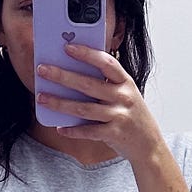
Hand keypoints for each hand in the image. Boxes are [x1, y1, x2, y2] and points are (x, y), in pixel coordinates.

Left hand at [36, 42, 163, 162]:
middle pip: (88, 84)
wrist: (149, 144)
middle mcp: (123, 97)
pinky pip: (88, 131)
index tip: (67, 47)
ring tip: (42, 98)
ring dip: (59, 103)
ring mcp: (119, 116)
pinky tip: (59, 128)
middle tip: (42, 70)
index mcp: (125, 82)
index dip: (87, 54)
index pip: (106, 63)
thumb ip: (106, 83)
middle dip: (62, 76)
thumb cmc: (131, 115)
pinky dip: (72, 130)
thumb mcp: (124, 94)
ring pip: (83, 108)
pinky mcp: (114, 134)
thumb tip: (72, 74)